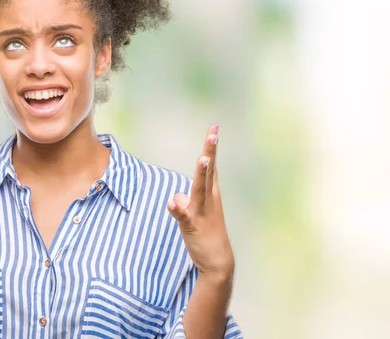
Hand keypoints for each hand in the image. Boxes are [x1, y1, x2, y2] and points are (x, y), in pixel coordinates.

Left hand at [167, 124, 234, 281]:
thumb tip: (176, 198)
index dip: (211, 148)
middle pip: (208, 172)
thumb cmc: (206, 233)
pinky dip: (178, 210)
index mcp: (210, 194)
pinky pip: (184, 216)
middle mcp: (208, 200)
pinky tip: (171, 205)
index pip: (211, 166)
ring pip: (200, 190)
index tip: (214, 128)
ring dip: (201, 175)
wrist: (217, 261)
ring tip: (202, 161)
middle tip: (213, 134)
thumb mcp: (194, 213)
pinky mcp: (192, 226)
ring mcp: (202, 212)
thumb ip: (185, 201)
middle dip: (210, 152)